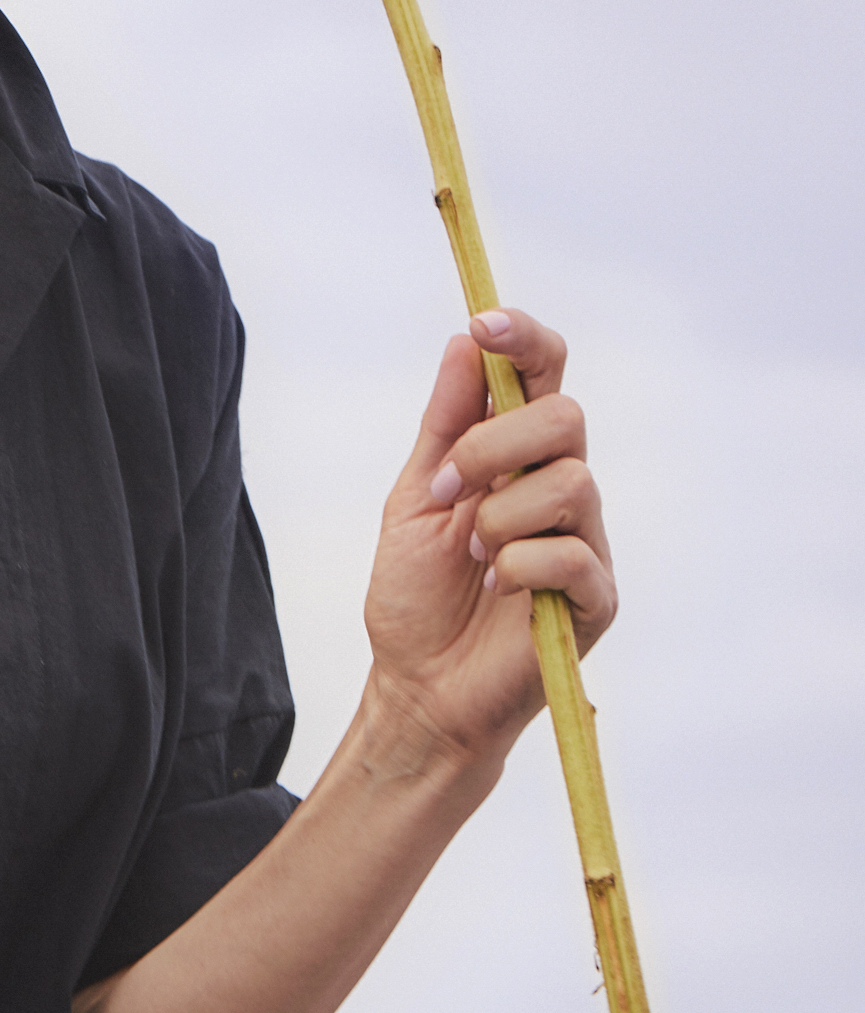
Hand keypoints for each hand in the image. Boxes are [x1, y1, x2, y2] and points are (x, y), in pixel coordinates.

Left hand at [361, 307, 617, 773]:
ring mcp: (585, 541)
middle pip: (566, 416)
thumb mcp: (415, 498)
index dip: (525, 341)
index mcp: (517, 457)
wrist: (420, 687)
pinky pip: (573, 554)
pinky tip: (497, 591)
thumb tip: (465, 343)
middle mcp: (559, 489)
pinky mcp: (597, 598)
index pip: (545, 376)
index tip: (485, 325)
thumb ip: (445, 426)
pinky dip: (520, 566)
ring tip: (473, 557)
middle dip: (494, 445)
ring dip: (500, 516)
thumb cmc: (418, 596)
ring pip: (571, 482)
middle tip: (447, 492)